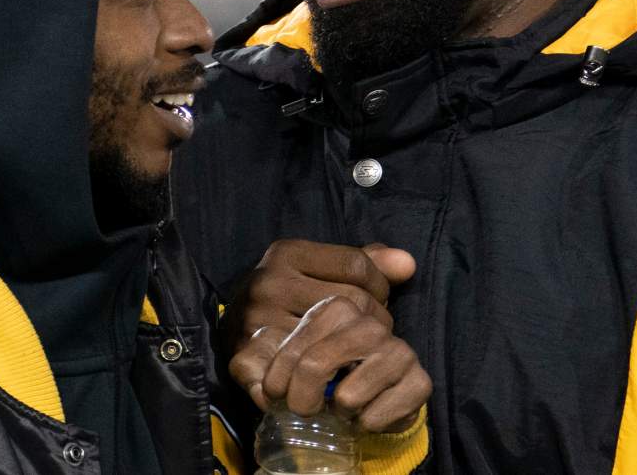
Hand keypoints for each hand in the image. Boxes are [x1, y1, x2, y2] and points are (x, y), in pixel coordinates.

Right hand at [225, 240, 427, 432]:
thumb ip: (366, 262)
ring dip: (353, 355)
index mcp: (287, 253)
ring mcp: (255, 322)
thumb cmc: (289, 294)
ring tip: (356, 356)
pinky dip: (317, 383)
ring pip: (333, 341)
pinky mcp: (244, 359)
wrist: (229, 327)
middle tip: (370, 336)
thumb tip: (408, 264)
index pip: (357, 266)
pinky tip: (330, 383)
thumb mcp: (321, 268)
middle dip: (372, 322)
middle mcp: (268, 283)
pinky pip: (297, 374)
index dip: (379, 286)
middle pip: (350, 303)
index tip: (376, 301)